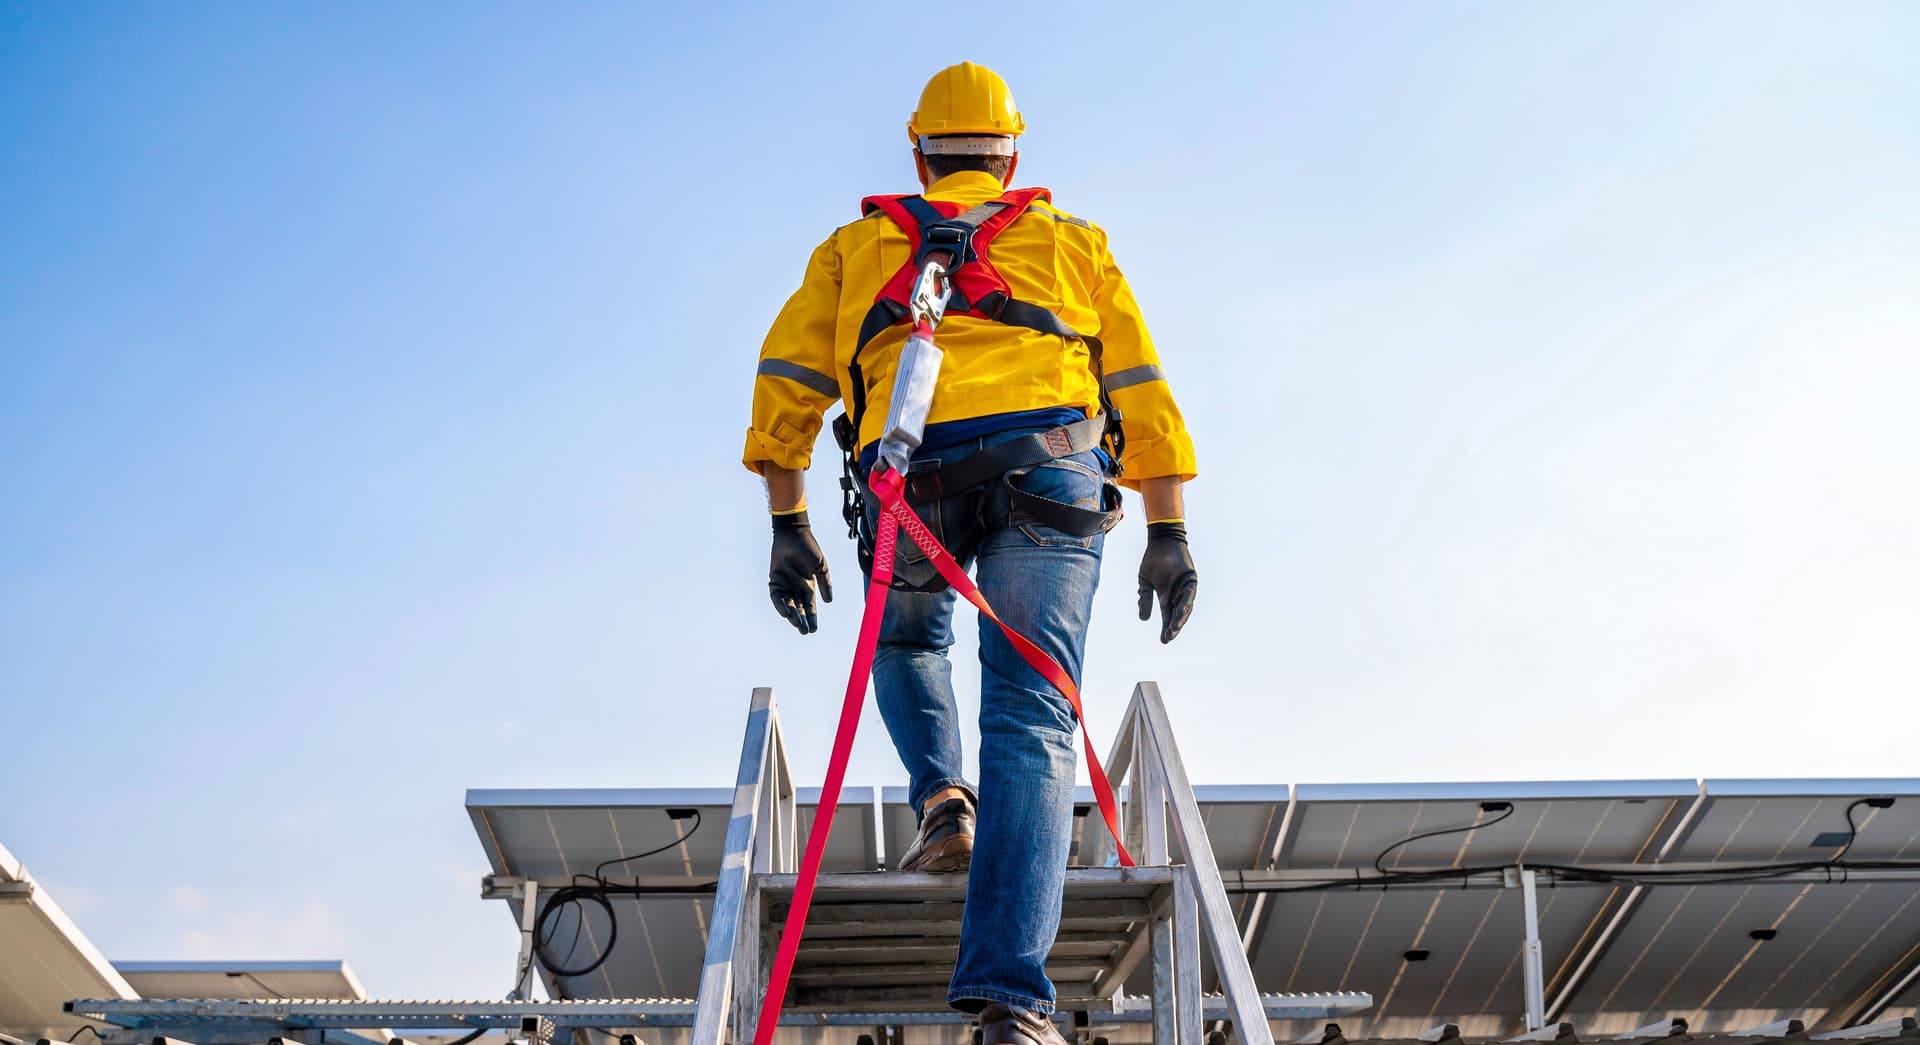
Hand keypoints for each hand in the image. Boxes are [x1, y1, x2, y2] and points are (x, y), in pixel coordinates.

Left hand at [769, 510, 832, 633]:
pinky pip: (776, 597)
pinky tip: (787, 613)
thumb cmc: (809, 547)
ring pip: (788, 605)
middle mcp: (796, 587)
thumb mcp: (821, 567)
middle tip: (805, 631)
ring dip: (792, 615)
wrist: (794, 534)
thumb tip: (829, 601)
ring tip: (798, 624)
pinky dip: (780, 605)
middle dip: (802, 620)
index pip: (810, 606)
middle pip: (798, 608)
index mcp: (808, 585)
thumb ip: (825, 583)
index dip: (812, 617)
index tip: (814, 629)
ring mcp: (785, 584)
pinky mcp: (774, 580)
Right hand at [1137, 521, 1195, 643]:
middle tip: (1168, 637)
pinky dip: (1186, 603)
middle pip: (1178, 615)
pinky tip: (1181, 612)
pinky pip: (1190, 594)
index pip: (1168, 616)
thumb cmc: (1153, 560)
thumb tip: (1143, 619)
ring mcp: (1185, 587)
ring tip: (1174, 628)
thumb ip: (1144, 599)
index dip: (1166, 628)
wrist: (1161, 542)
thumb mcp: (1145, 583)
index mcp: (1167, 596)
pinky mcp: (1191, 579)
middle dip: (1173, 627)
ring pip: (1185, 607)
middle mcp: (1178, 594)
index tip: (1163, 641)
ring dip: (1180, 618)